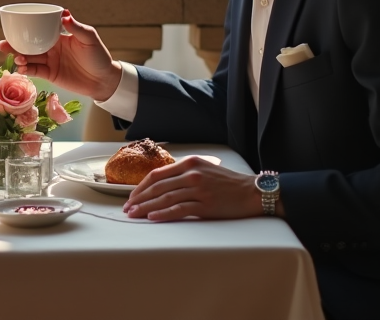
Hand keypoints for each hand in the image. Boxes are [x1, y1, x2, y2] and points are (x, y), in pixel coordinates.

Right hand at [0, 10, 121, 101]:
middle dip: (14, 45)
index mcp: (58, 36)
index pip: (39, 30)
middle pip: (29, 45)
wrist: (104, 80)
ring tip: (15, 58)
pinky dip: (27, 70)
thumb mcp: (89, 38)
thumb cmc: (99, 56)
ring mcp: (50, 62)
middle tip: (2, 44)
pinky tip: (21, 68)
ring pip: (29, 58)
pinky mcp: (51, 75)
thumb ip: (76, 27)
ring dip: (19, 58)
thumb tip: (65, 13)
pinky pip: (35, 71)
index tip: (13, 27)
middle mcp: (51, 48)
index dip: (25, 29)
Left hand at [123, 157, 267, 220]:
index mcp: (190, 163)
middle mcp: (192, 174)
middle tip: (128, 208)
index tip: (132, 196)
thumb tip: (162, 184)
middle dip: (139, 198)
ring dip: (146, 207)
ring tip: (134, 214)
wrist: (251, 192)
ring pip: (165, 198)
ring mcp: (198, 190)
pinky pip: (179, 210)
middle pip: (158, 187)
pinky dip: (164, 213)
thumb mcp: (204, 168)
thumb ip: (184, 173)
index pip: (158, 174)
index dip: (142, 186)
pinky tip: (153, 217)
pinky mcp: (205, 205)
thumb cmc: (227, 182)